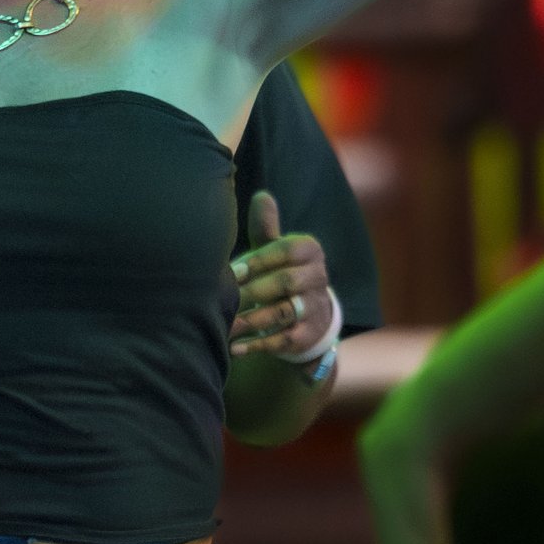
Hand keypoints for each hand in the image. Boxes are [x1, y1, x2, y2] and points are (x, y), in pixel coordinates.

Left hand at [231, 193, 338, 360]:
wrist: (309, 315)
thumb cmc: (281, 273)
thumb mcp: (275, 250)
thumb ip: (266, 229)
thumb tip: (261, 196)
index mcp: (310, 251)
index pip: (287, 251)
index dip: (259, 261)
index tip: (232, 271)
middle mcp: (318, 278)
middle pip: (286, 281)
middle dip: (253, 290)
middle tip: (225, 298)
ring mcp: (315, 307)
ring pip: (283, 312)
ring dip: (252, 320)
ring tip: (225, 326)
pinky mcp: (309, 334)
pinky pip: (284, 340)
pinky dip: (258, 345)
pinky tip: (234, 348)